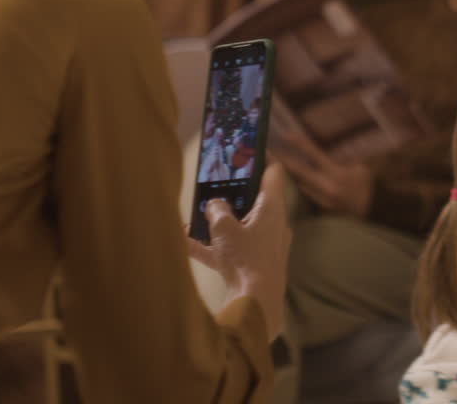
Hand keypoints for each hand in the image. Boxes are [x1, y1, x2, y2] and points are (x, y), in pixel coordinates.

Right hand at [188, 163, 291, 340]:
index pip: (273, 174)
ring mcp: (263, 246)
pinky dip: (210, 246)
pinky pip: (228, 250)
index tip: (250, 148)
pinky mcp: (252, 266)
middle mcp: (273, 226)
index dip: (262, 158)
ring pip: (238, 226)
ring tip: (192, 215)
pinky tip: (182, 242)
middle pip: (253, 200)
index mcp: (273, 209)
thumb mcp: (224, 229)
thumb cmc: (246, 261)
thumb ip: (217, 210)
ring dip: (216, 222)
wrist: (256, 307)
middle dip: (232, 193)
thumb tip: (214, 205)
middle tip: (215, 182)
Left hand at [273, 128, 371, 216]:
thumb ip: (341, 161)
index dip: (300, 144)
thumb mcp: (359, 168)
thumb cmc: (368, 185)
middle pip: (299, 171)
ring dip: (290, 173)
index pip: (314, 154)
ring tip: (277, 162)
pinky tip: (293, 179)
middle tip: (269, 150)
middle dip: (283, 160)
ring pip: (300, 183)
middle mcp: (325, 187)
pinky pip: (307, 194)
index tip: (286, 134)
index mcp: (336, 174)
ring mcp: (321, 199)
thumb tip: (320, 154)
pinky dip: (300, 185)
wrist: (374, 211)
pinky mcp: (320, 208)